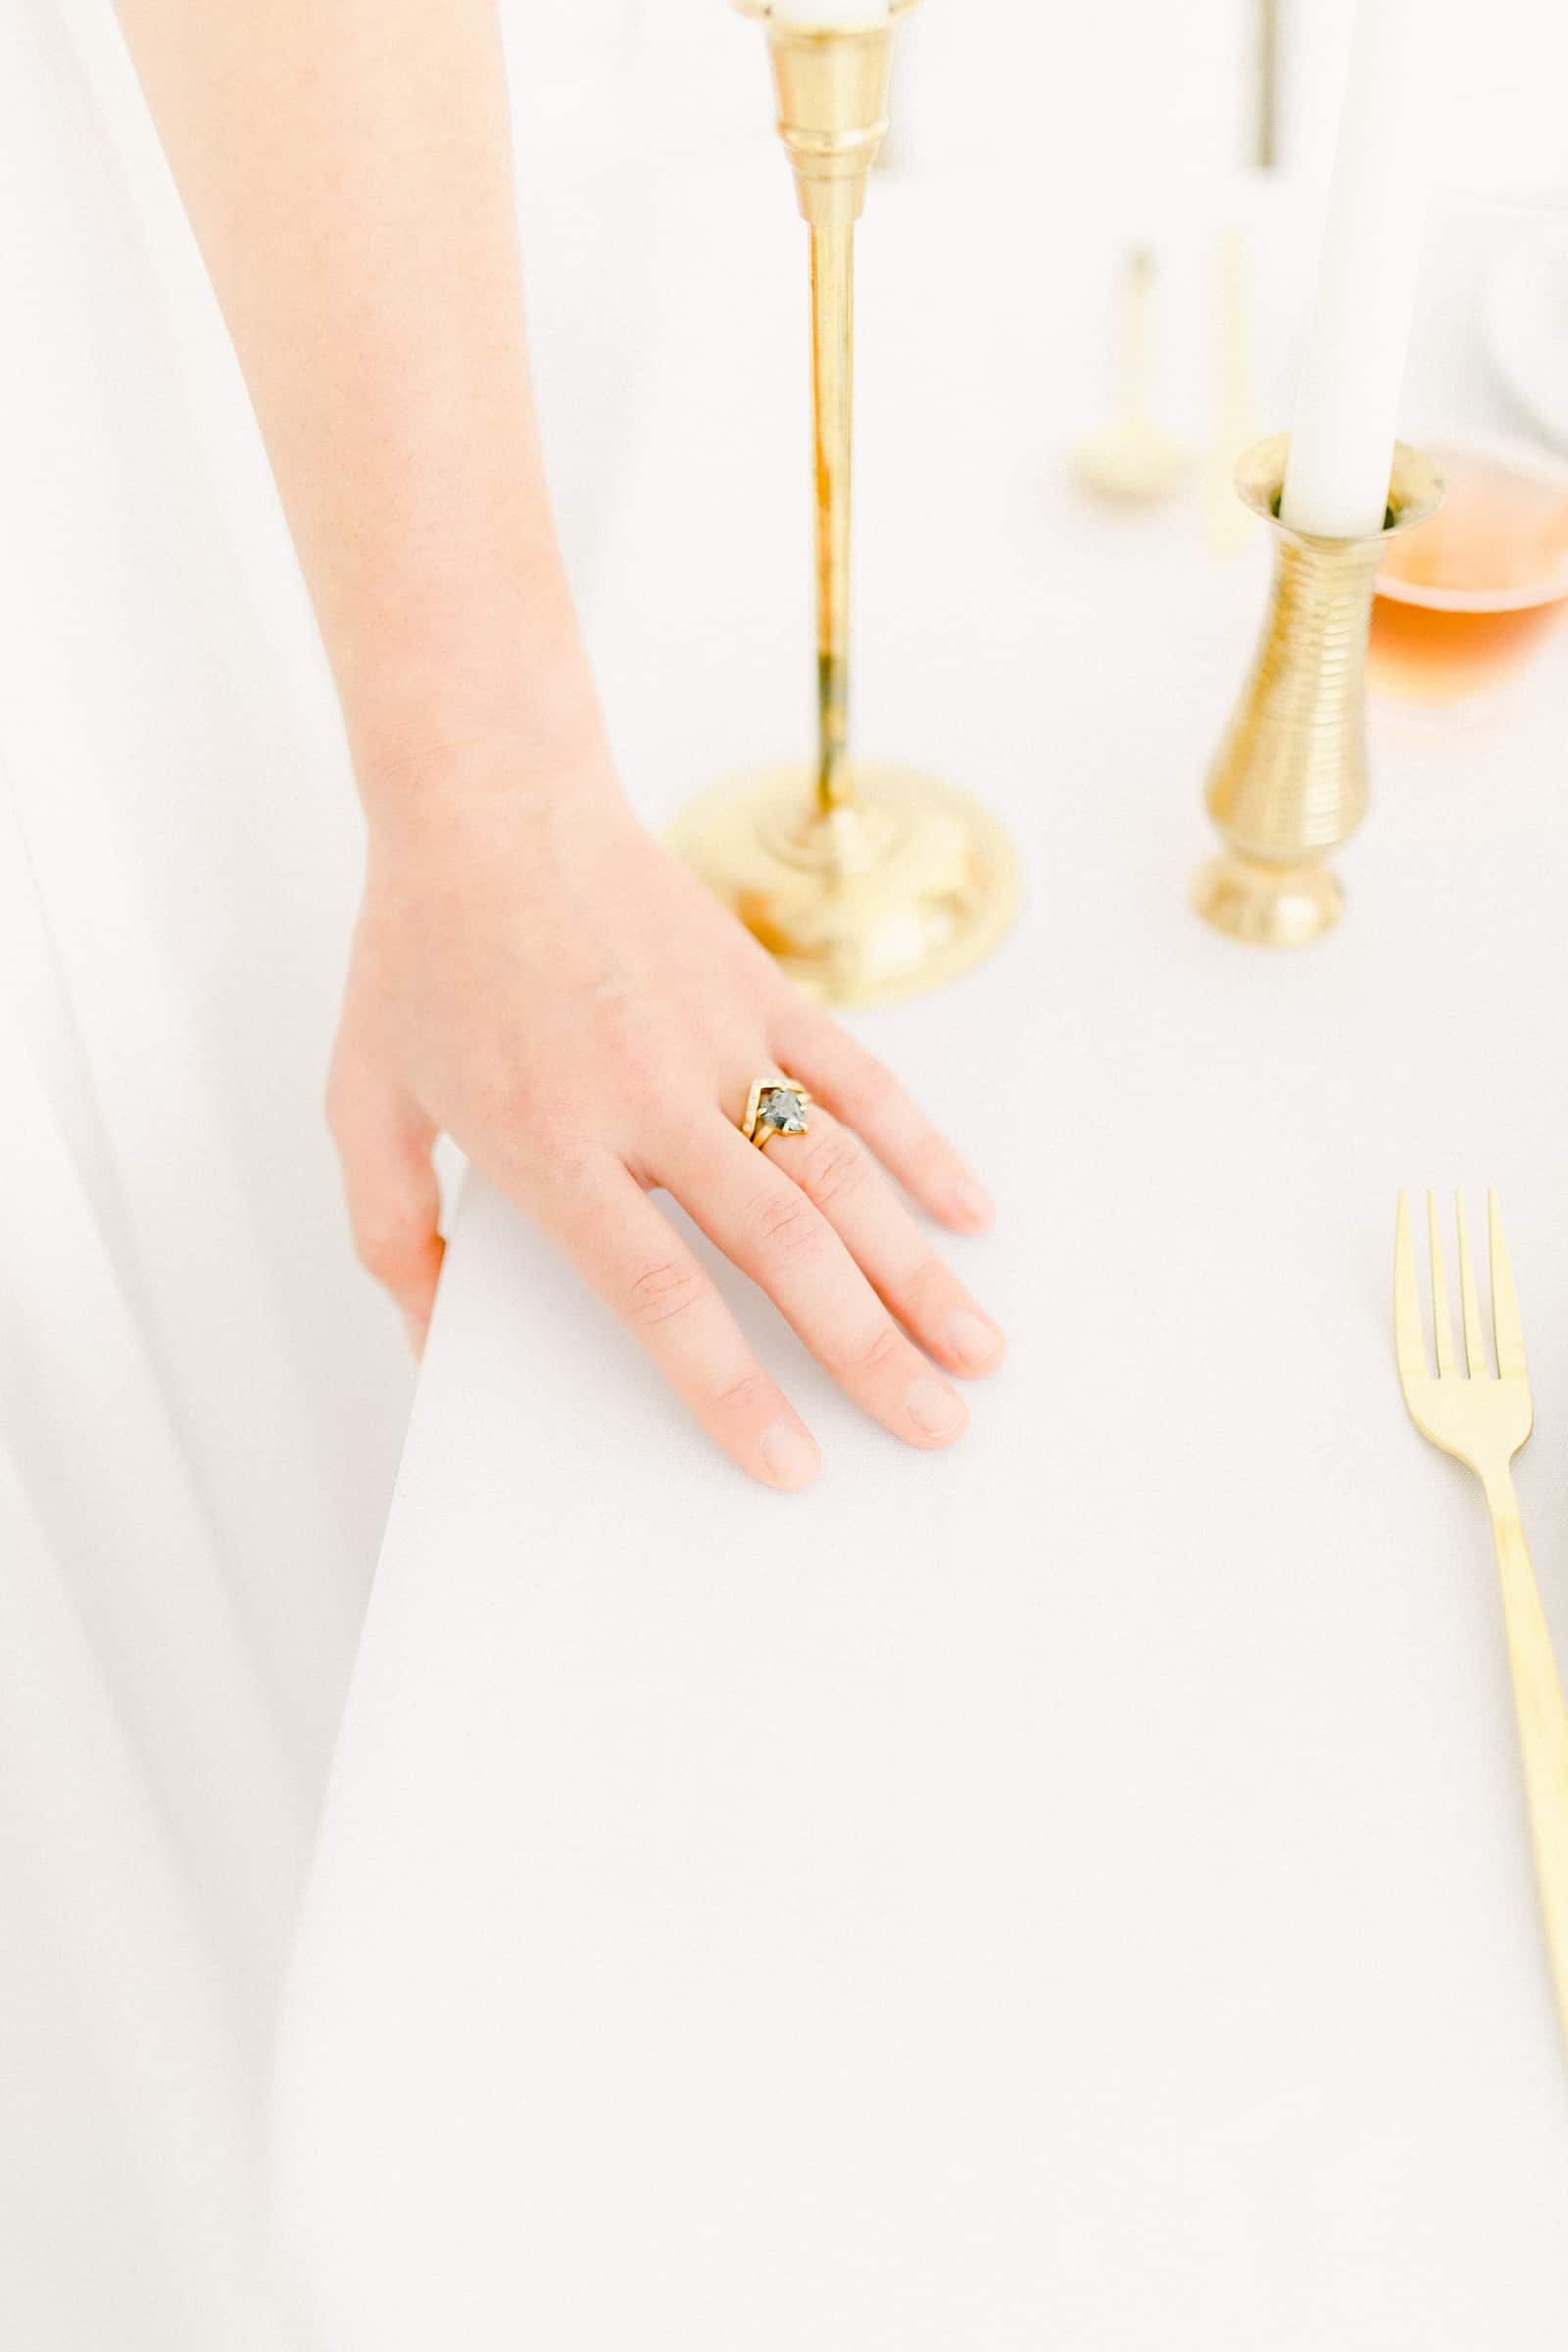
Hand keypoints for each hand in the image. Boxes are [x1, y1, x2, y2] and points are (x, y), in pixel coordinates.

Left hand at [326, 743, 1003, 1487]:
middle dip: (866, 1351)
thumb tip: (433, 1341)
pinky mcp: (760, 990)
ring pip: (839, 1173)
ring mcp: (718, 1040)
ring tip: (975, 1352)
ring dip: (916, 1269)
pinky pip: (858, 1079)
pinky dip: (920, 1147)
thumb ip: (393, 1233)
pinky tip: (970, 1213)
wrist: (489, 802)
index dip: (731, 1387)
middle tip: (933, 1431)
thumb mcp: (363, 1103)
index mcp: (553, 1141)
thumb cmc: (421, 956)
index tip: (791, 1463)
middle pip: (781, 1247)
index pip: (659, 1289)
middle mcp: (649, 1097)